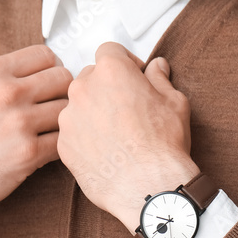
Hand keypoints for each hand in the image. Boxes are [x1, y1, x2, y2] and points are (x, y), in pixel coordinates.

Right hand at [0, 45, 71, 220]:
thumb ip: (6, 78)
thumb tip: (45, 70)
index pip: (44, 54)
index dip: (52, 67)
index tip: (48, 81)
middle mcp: (6, 93)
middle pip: (62, 78)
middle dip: (61, 93)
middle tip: (51, 107)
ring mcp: (19, 123)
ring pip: (67, 110)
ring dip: (62, 121)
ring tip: (47, 131)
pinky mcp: (28, 154)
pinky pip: (63, 141)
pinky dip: (59, 147)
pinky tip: (44, 150)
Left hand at [56, 42, 199, 232]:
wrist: (147, 187)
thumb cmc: (162, 145)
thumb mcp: (174, 102)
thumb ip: (160, 79)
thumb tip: (157, 67)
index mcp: (111, 71)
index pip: (109, 50)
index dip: (124, 62)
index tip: (133, 76)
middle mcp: (84, 89)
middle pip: (90, 77)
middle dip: (107, 87)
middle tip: (126, 108)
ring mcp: (69, 117)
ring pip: (78, 106)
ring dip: (93, 113)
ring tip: (116, 134)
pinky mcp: (63, 144)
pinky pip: (72, 132)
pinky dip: (84, 137)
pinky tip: (106, 151)